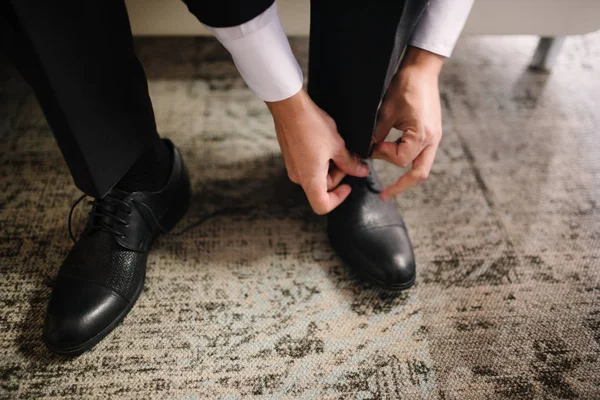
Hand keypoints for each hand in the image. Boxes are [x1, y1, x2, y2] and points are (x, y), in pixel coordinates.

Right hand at [266, 89, 368, 213]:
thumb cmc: (312, 126)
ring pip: (316, 177)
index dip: (339, 199)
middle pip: (322, 189)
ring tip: (337, 147)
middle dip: (338, 176)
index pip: (322, 205)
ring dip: (330, 167)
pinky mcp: (291, 157)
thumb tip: (361, 172)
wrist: (290, 108)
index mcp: (310, 179)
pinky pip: (308, 167)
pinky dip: (320, 161)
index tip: (349, 185)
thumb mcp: (338, 146)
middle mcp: (299, 177)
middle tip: (348, 158)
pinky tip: (327, 144)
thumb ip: (350, 163)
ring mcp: (293, 167)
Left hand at [372, 47, 444, 200]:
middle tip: (384, 195)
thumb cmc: (405, 86)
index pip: (401, 159)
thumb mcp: (386, 112)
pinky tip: (394, 157)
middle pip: (419, 173)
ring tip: (389, 179)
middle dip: (401, 185)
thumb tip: (367, 152)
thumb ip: (377, 135)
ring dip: (404, 171)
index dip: (384, 155)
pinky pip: (421, 154)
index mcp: (422, 135)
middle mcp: (432, 139)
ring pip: (421, 166)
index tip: (373, 146)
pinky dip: (408, 159)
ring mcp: (434, 137)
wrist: (422, 69)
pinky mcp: (431, 133)